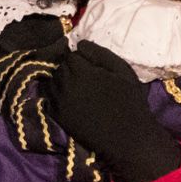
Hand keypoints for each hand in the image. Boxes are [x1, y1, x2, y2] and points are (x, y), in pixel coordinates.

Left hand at [50, 42, 180, 181]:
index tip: (93, 66)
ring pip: (53, 83)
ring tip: (79, 88)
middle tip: (87, 77)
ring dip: (63, 82)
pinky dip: (59, 96)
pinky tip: (73, 100)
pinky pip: (51, 99)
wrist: (127, 137)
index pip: (71, 55)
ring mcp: (60, 102)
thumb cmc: (129, 101)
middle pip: (60, 68)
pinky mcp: (59, 117)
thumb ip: (100, 54)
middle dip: (71, 69)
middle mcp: (65, 85)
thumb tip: (80, 44)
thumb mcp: (122, 71)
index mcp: (81, 71)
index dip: (82, 58)